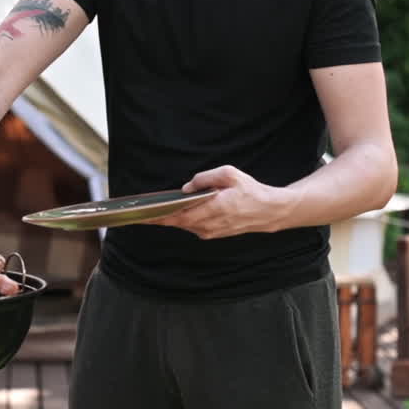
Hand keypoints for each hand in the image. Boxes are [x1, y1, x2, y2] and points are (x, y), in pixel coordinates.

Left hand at [147, 165, 292, 238]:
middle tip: (138, 213)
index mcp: (213, 210)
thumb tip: (185, 188)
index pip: (178, 216)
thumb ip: (205, 178)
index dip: (159, 217)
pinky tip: (172, 212)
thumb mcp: (229, 174)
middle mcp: (210, 225)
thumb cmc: (250, 191)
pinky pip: (192, 226)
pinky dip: (182, 220)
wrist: (270, 211)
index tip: (142, 216)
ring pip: (184, 225)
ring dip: (169, 218)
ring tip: (151, 210)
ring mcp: (211, 232)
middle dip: (158, 217)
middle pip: (177, 223)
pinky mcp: (214, 233)